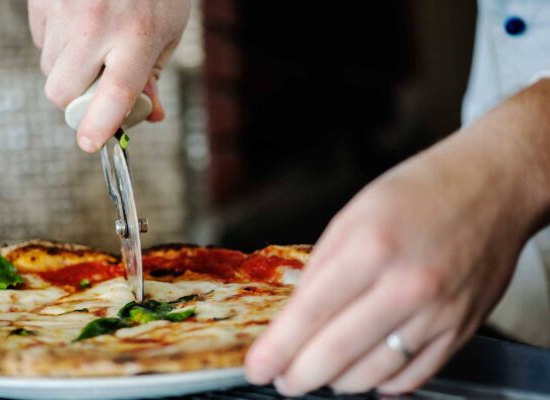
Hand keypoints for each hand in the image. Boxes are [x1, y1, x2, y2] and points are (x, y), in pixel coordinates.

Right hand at [28, 0, 189, 151]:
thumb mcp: (167, 31)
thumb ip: (153, 77)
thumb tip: (148, 116)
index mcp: (137, 36)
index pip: (114, 94)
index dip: (99, 126)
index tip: (90, 143)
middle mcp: (96, 25)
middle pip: (62, 93)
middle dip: (75, 100)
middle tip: (93, 86)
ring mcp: (64, 10)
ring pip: (48, 70)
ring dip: (67, 70)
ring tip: (91, 43)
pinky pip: (39, 41)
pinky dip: (55, 42)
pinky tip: (77, 22)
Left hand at [244, 81, 549, 394]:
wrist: (492, 187)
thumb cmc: (419, 193)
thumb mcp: (353, 216)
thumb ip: (321, 268)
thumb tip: (294, 317)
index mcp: (371, 248)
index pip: (310, 315)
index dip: (277, 349)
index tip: (257, 367)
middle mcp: (407, 286)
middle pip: (336, 355)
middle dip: (298, 376)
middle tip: (283, 378)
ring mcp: (439, 314)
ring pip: (371, 376)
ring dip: (335, 381)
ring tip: (320, 370)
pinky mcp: (462, 330)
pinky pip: (412, 378)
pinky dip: (379, 382)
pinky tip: (364, 369)